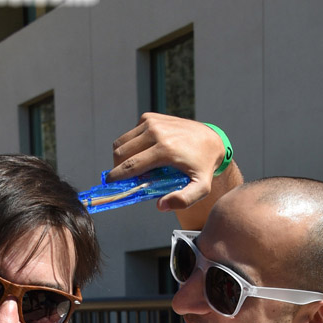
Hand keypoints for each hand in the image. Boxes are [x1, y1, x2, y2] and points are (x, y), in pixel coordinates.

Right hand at [107, 113, 228, 210]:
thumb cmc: (203, 167)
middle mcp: (156, 132)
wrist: (212, 140)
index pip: (130, 165)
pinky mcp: (150, 117)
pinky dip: (131, 145)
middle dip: (117, 168)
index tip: (110, 184)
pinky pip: (130, 135)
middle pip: (121, 153)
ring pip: (121, 143)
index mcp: (164, 150)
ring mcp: (151, 122)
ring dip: (122, 157)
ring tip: (133, 168)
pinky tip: (143, 153)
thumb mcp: (201, 188)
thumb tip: (160, 205)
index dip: (116, 177)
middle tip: (125, 179)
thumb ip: (183, 200)